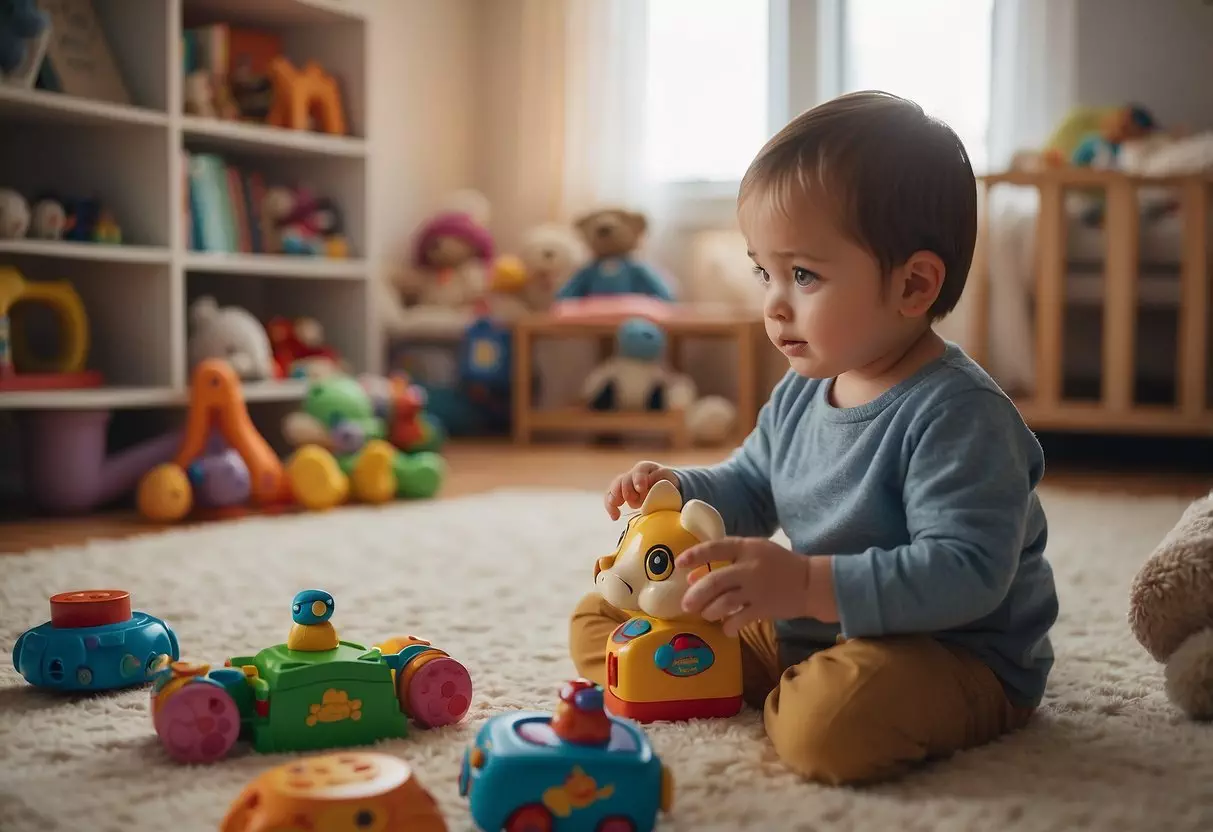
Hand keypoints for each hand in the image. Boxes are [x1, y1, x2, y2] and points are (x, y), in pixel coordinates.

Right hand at [604, 461, 678, 519]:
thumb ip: (663, 481)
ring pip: (614, 488)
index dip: (639, 479)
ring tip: (618, 507)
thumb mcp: (669, 481)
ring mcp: (624, 484)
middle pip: (624, 480)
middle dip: (627, 490)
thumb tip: (651, 485)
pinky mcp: (619, 494)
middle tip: (632, 499)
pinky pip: (610, 498)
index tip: (641, 489)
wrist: (663, 488)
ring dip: (615, 498)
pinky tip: (615, 517)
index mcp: (646, 468)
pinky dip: (611, 507)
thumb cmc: (667, 484)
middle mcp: (632, 474)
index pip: (640, 471)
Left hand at [677, 538, 836, 636]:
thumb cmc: (778, 565)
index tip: (678, 564)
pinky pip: (739, 619)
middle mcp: (750, 567)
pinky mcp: (764, 607)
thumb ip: (726, 561)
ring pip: (724, 602)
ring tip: (706, 614)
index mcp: (747, 547)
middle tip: (686, 604)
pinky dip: (729, 626)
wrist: (811, 582)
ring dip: (710, 611)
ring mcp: (757, 589)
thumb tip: (691, 577)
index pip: (715, 547)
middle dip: (696, 594)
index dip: (694, 555)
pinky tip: (726, 628)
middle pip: (715, 580)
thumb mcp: (754, 553)